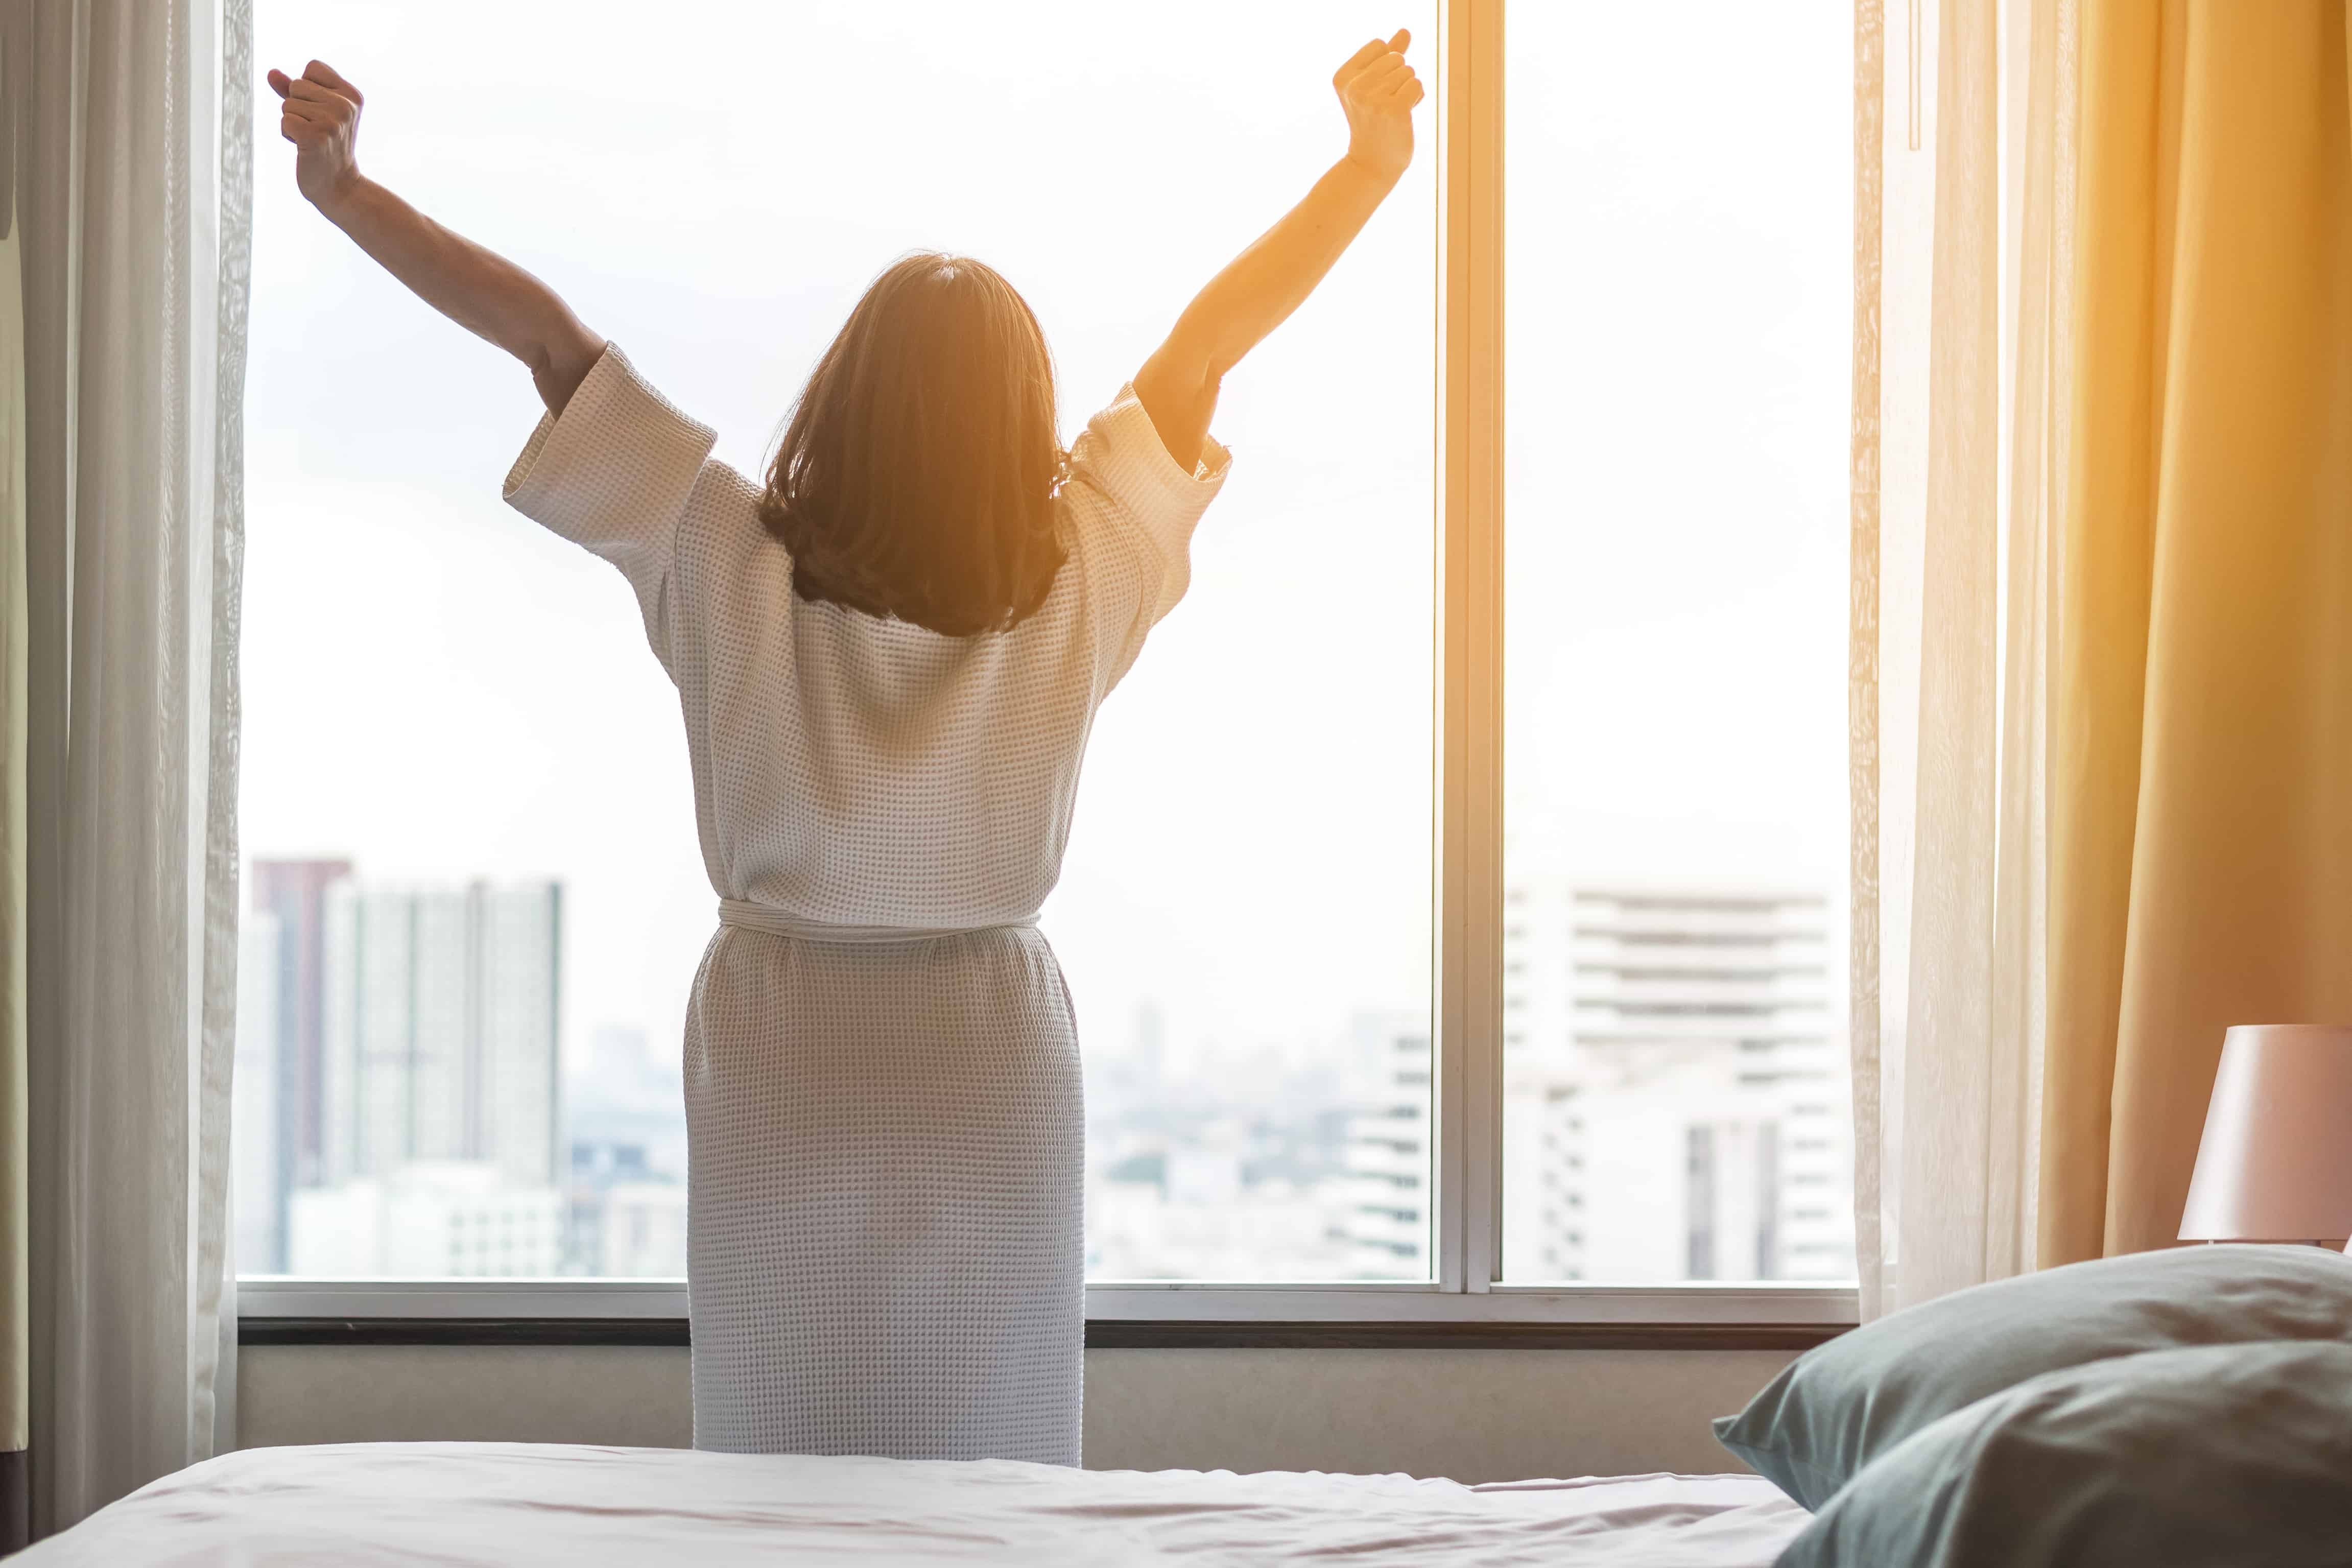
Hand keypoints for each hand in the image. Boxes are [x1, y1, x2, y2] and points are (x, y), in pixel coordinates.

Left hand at [268, 61, 364, 209]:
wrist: (338, 186)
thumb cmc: (326, 146)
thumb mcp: (315, 112)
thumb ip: (293, 90)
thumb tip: (270, 72)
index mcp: (352, 95)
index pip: (313, 67)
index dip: (307, 88)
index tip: (321, 110)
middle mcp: (346, 106)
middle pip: (297, 85)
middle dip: (297, 106)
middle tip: (315, 128)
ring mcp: (333, 121)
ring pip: (288, 104)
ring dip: (292, 121)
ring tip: (311, 139)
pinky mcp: (316, 137)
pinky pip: (285, 120)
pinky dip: (288, 134)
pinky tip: (304, 147)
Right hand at [1334, 30, 1423, 185]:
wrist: (1372, 163)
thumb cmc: (1374, 121)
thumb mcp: (1373, 85)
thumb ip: (1388, 56)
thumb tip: (1405, 31)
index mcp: (1343, 77)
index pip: (1379, 46)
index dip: (1386, 64)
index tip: (1375, 89)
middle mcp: (1355, 87)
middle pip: (1396, 58)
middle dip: (1399, 77)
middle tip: (1385, 104)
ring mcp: (1373, 99)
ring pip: (1408, 71)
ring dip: (1408, 89)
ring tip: (1394, 110)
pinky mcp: (1393, 110)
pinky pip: (1417, 85)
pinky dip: (1416, 98)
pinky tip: (1404, 114)